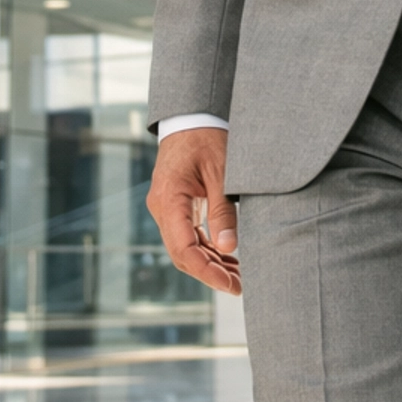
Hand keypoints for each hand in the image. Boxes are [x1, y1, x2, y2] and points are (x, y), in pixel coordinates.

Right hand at [147, 128, 240, 294]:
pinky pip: (186, 234)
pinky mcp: (174, 205)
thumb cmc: (207, 138)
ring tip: (238, 276)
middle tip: (239, 286)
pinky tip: (226, 257)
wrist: (191, 115)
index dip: (206, 271)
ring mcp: (165, 207)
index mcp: (170, 199)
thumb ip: (223, 210)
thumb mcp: (222, 172)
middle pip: (182, 254)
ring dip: (209, 263)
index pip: (184, 249)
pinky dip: (205, 247)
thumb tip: (229, 248)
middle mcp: (162, 207)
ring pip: (184, 247)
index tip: (229, 284)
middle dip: (209, 273)